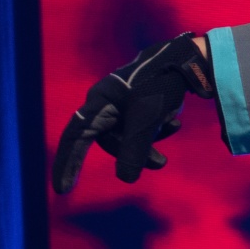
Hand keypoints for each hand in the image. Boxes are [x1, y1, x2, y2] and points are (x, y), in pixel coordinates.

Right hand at [52, 34, 213, 194]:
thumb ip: (135, 150)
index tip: (62, 190)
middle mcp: (104, 101)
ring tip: (173, 127)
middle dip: (136, 152)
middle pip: (111, 140)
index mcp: (98, 103)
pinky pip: (141, 122)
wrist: (186, 58)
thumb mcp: (147, 120)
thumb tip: (125, 179)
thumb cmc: (161, 86)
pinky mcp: (138, 98)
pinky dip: (157, 125)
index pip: (75, 138)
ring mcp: (121, 100)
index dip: (67, 163)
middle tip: (161, 163)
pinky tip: (175, 120)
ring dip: (151, 137)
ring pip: (129, 132)